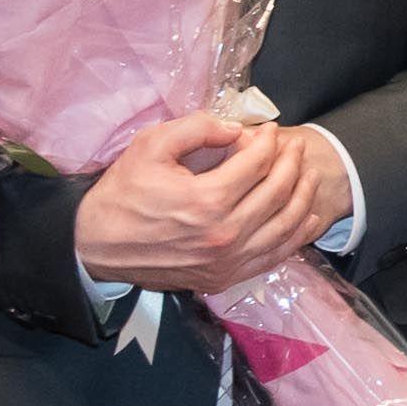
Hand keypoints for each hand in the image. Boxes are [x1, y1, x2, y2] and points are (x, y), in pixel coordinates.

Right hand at [76, 111, 337, 296]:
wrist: (98, 246)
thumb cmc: (123, 193)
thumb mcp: (151, 146)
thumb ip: (197, 128)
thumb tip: (237, 129)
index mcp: (206, 199)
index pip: (257, 164)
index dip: (268, 142)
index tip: (269, 130)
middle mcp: (224, 234)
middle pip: (277, 192)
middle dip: (292, 163)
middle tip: (296, 146)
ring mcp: (228, 261)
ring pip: (285, 226)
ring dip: (303, 196)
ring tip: (307, 173)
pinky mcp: (225, 277)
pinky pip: (274, 256)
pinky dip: (297, 236)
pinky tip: (308, 217)